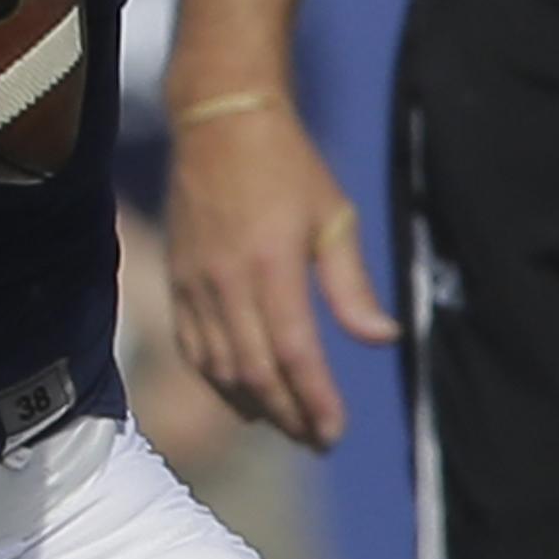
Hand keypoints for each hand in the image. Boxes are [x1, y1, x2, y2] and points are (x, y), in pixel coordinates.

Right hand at [163, 94, 398, 448]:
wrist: (218, 120)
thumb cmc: (287, 165)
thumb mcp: (333, 217)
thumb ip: (352, 285)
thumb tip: (382, 339)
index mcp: (271, 265)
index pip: (294, 355)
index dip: (316, 402)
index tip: (336, 432)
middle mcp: (227, 280)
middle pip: (254, 372)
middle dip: (288, 415)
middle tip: (316, 439)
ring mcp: (195, 281)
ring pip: (218, 367)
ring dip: (252, 404)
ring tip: (284, 422)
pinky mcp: (176, 276)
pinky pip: (191, 345)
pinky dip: (214, 378)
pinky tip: (240, 392)